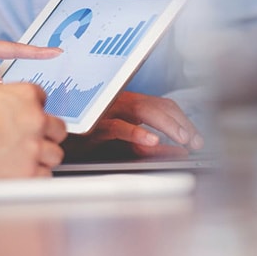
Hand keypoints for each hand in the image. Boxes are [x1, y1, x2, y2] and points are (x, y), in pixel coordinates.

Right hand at [0, 79, 67, 178]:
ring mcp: (34, 148)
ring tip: (25, 157)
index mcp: (25, 96)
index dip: (32, 107)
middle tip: (30, 137)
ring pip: (54, 154)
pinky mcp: (29, 172)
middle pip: (57, 127)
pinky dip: (35, 175)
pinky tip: (22, 171)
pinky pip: (44, 175)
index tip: (25, 114)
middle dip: (46, 133)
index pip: (42, 98)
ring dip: (42, 156)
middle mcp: (35, 121)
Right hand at [84, 91, 203, 156]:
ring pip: (143, 109)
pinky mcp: (95, 125)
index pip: (163, 104)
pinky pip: (119, 126)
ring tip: (181, 138)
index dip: (183, 120)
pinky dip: (136, 132)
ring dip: (166, 124)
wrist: (61, 143)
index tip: (196, 138)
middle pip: (157, 105)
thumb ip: (152, 147)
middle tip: (194, 141)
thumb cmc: (91, 143)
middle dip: (180, 122)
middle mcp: (120, 102)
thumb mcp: (127, 145)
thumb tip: (179, 153)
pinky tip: (151, 140)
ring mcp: (108, 111)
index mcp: (128, 103)